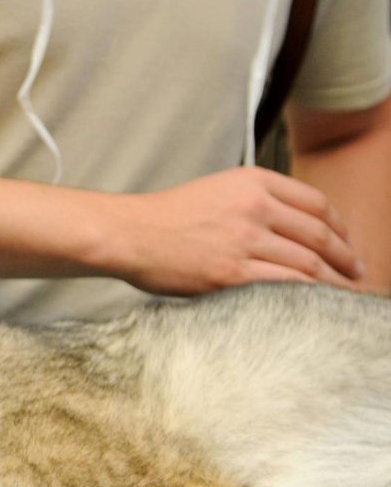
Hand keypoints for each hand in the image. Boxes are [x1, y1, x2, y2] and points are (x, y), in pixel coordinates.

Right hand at [102, 166, 362, 294]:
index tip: (347, 243)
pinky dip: (309, 295)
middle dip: (346, 257)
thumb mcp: (215, 190)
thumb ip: (252, 201)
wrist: (128, 234)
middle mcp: (255, 206)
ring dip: (334, 281)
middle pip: (319, 234)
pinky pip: (285, 285)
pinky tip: (318, 304)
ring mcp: (244, 240)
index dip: (340, 226)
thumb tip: (286, 228)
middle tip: (358, 273)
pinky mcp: (231, 273)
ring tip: (346, 294)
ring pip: (308, 262)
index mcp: (253, 182)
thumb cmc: (164, 218)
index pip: (315, 203)